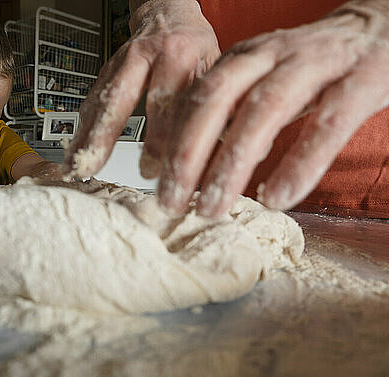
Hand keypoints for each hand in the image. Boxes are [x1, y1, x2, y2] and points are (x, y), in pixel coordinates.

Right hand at [62, 0, 219, 177]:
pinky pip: (92, 99)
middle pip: (120, 98)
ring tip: (74, 165)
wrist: (170, 15)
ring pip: (99, 100)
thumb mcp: (216, 69)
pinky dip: (82, 127)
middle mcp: (144, 55)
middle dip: (104, 137)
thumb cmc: (195, 46)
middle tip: (94, 166)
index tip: (152, 169)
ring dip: (84, 135)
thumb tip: (217, 153)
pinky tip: (75, 148)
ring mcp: (121, 62)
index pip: (165, 101)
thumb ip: (214, 106)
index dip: (157, 139)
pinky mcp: (106, 71)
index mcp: (178, 54)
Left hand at [175, 0, 388, 216]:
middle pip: (215, 100)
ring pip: (263, 111)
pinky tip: (277, 197)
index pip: (193, 97)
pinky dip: (299, 163)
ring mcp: (315, 65)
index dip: (169, 140)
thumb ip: (234, 115)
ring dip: (231, 165)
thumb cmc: (315, 65)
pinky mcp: (361, 81)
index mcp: (243, 59)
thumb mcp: (264, 81)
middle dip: (186, 155)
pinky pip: (327, 125)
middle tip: (170, 201)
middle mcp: (271, 57)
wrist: (381, 26)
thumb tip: (196, 163)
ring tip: (213, 208)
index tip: (152, 181)